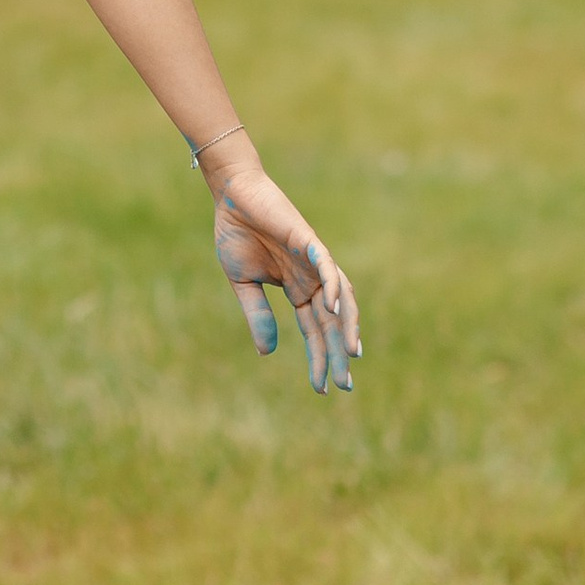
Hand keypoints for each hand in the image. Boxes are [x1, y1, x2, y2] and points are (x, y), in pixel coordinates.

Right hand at [210, 157, 361, 394]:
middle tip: (345, 385)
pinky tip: (333, 307)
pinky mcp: (308, 241)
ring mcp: (313, 261)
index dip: (319, 358)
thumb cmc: (237, 235)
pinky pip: (326, 266)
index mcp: (297, 290)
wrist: (232, 197)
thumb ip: (258, 316)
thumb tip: (268, 353)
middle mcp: (312, 279)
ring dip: (347, 324)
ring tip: (351, 353)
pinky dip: (333, 285)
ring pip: (341, 297)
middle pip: (332, 322)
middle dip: (339, 352)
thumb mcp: (244, 284)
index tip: (320, 387)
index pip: (314, 331)